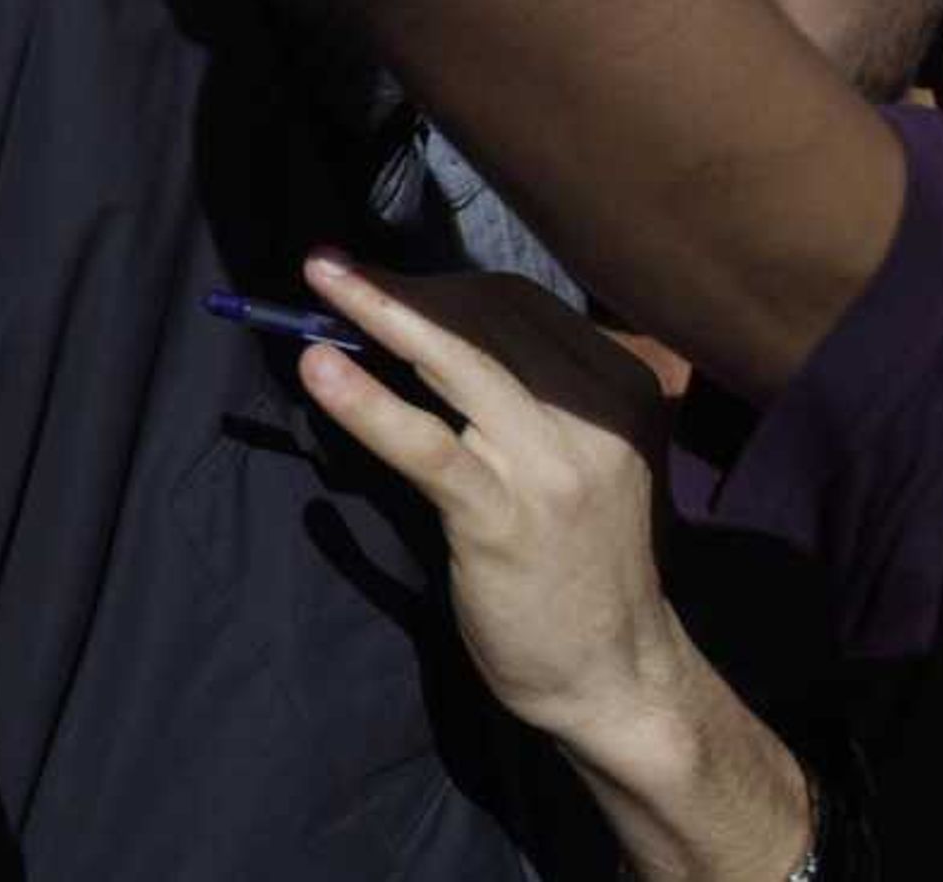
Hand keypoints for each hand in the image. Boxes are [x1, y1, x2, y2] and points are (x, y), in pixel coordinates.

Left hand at [295, 253, 701, 744]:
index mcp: (622, 390)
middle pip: (488, 317)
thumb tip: (428, 326)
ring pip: (458, 361)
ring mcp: (552, 467)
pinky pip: (428, 444)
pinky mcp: (504, 519)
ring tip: (319, 278)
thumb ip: (532, 396)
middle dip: (403, 287)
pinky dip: (368, 402)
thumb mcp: (583, 458)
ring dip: (378, 310)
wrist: (615, 675)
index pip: (523, 304)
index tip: (384, 275)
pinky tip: (320, 371)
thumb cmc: (584, 563)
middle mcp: (596, 416)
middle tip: (332, 267)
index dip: (443, 283)